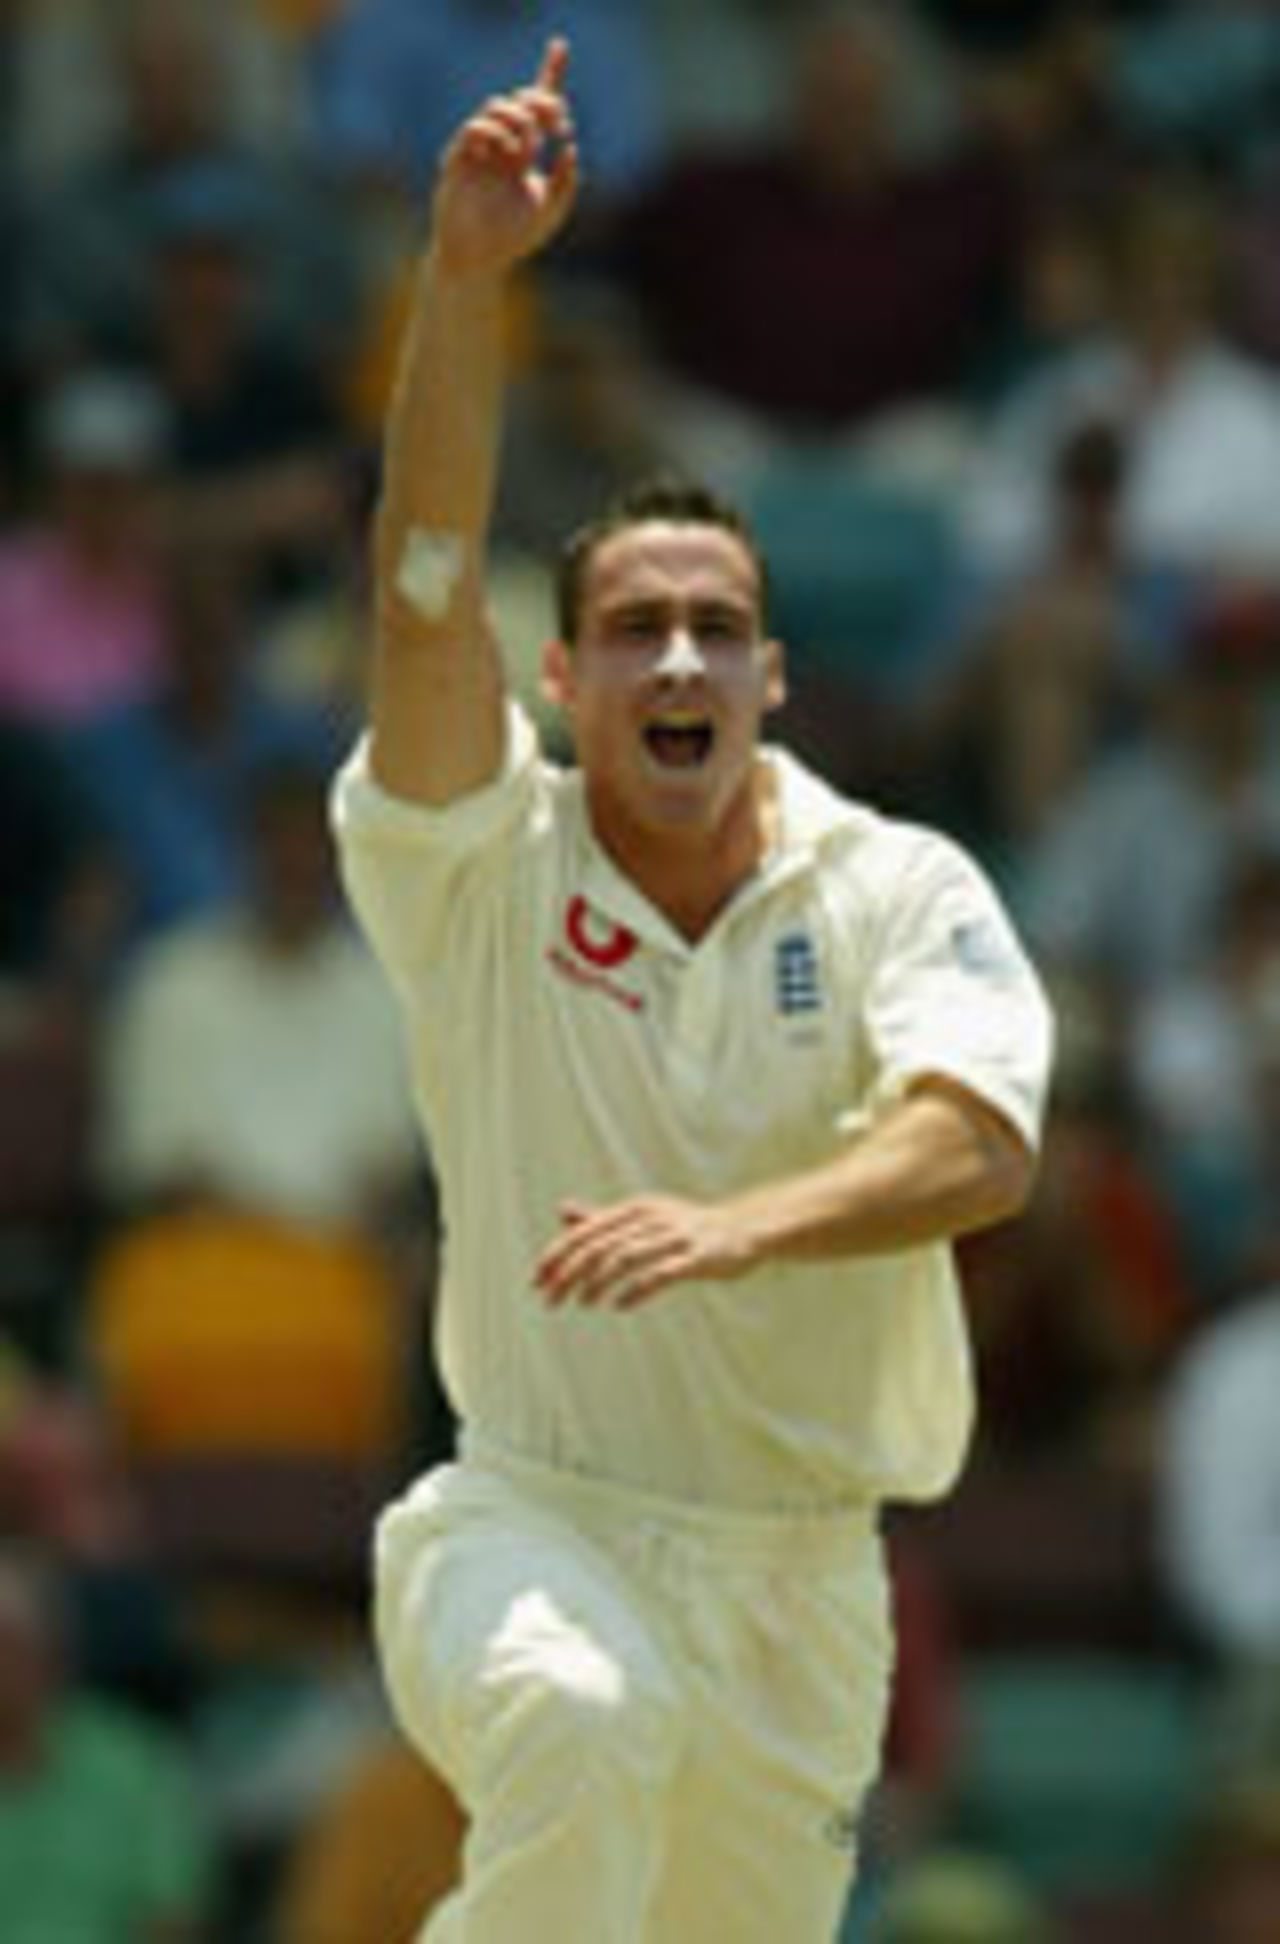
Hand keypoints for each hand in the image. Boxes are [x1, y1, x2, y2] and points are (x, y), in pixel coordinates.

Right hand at [432, 38, 577, 279]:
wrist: (479, 260)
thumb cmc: (514, 238)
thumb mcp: (552, 210)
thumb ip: (566, 181)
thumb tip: (571, 147)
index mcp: (523, 153)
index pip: (537, 107)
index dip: (549, 75)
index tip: (561, 46)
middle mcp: (501, 145)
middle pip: (520, 100)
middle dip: (542, 102)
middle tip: (558, 122)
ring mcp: (479, 150)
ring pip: (496, 106)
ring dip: (519, 118)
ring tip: (529, 144)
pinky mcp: (458, 159)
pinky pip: (472, 128)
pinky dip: (493, 131)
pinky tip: (508, 150)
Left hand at [534, 1195, 757, 1311]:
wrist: (744, 1227)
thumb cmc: (686, 1227)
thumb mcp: (643, 1217)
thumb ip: (602, 1218)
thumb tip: (562, 1212)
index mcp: (635, 1209)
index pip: (585, 1232)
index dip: (557, 1255)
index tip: (536, 1280)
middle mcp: (651, 1218)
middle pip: (599, 1245)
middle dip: (569, 1273)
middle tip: (549, 1299)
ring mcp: (676, 1236)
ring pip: (625, 1258)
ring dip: (597, 1282)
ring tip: (582, 1302)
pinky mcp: (697, 1257)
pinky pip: (661, 1274)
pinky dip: (636, 1290)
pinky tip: (619, 1305)